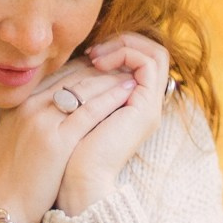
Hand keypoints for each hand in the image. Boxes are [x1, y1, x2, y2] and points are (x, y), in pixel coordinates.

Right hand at [0, 59, 135, 222]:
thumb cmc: (9, 179)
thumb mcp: (12, 137)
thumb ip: (30, 117)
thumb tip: (57, 107)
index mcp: (16, 103)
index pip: (56, 73)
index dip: (84, 66)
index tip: (103, 66)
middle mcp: (27, 105)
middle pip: (71, 75)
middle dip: (101, 68)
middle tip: (123, 64)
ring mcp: (40, 120)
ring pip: (84, 87)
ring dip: (111, 78)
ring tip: (132, 73)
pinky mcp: (57, 140)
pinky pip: (91, 110)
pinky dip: (112, 97)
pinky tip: (128, 92)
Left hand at [57, 31, 169, 215]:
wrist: (76, 180)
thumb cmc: (67, 152)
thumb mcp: (73, 110)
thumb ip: (81, 87)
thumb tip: (73, 59)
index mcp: (130, 105)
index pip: (136, 61)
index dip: (115, 47)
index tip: (84, 53)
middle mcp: (143, 104)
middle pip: (151, 53)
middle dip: (122, 41)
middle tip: (92, 50)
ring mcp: (148, 106)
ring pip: (155, 54)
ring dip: (124, 45)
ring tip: (95, 55)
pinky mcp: (147, 107)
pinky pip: (149, 64)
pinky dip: (127, 54)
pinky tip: (99, 62)